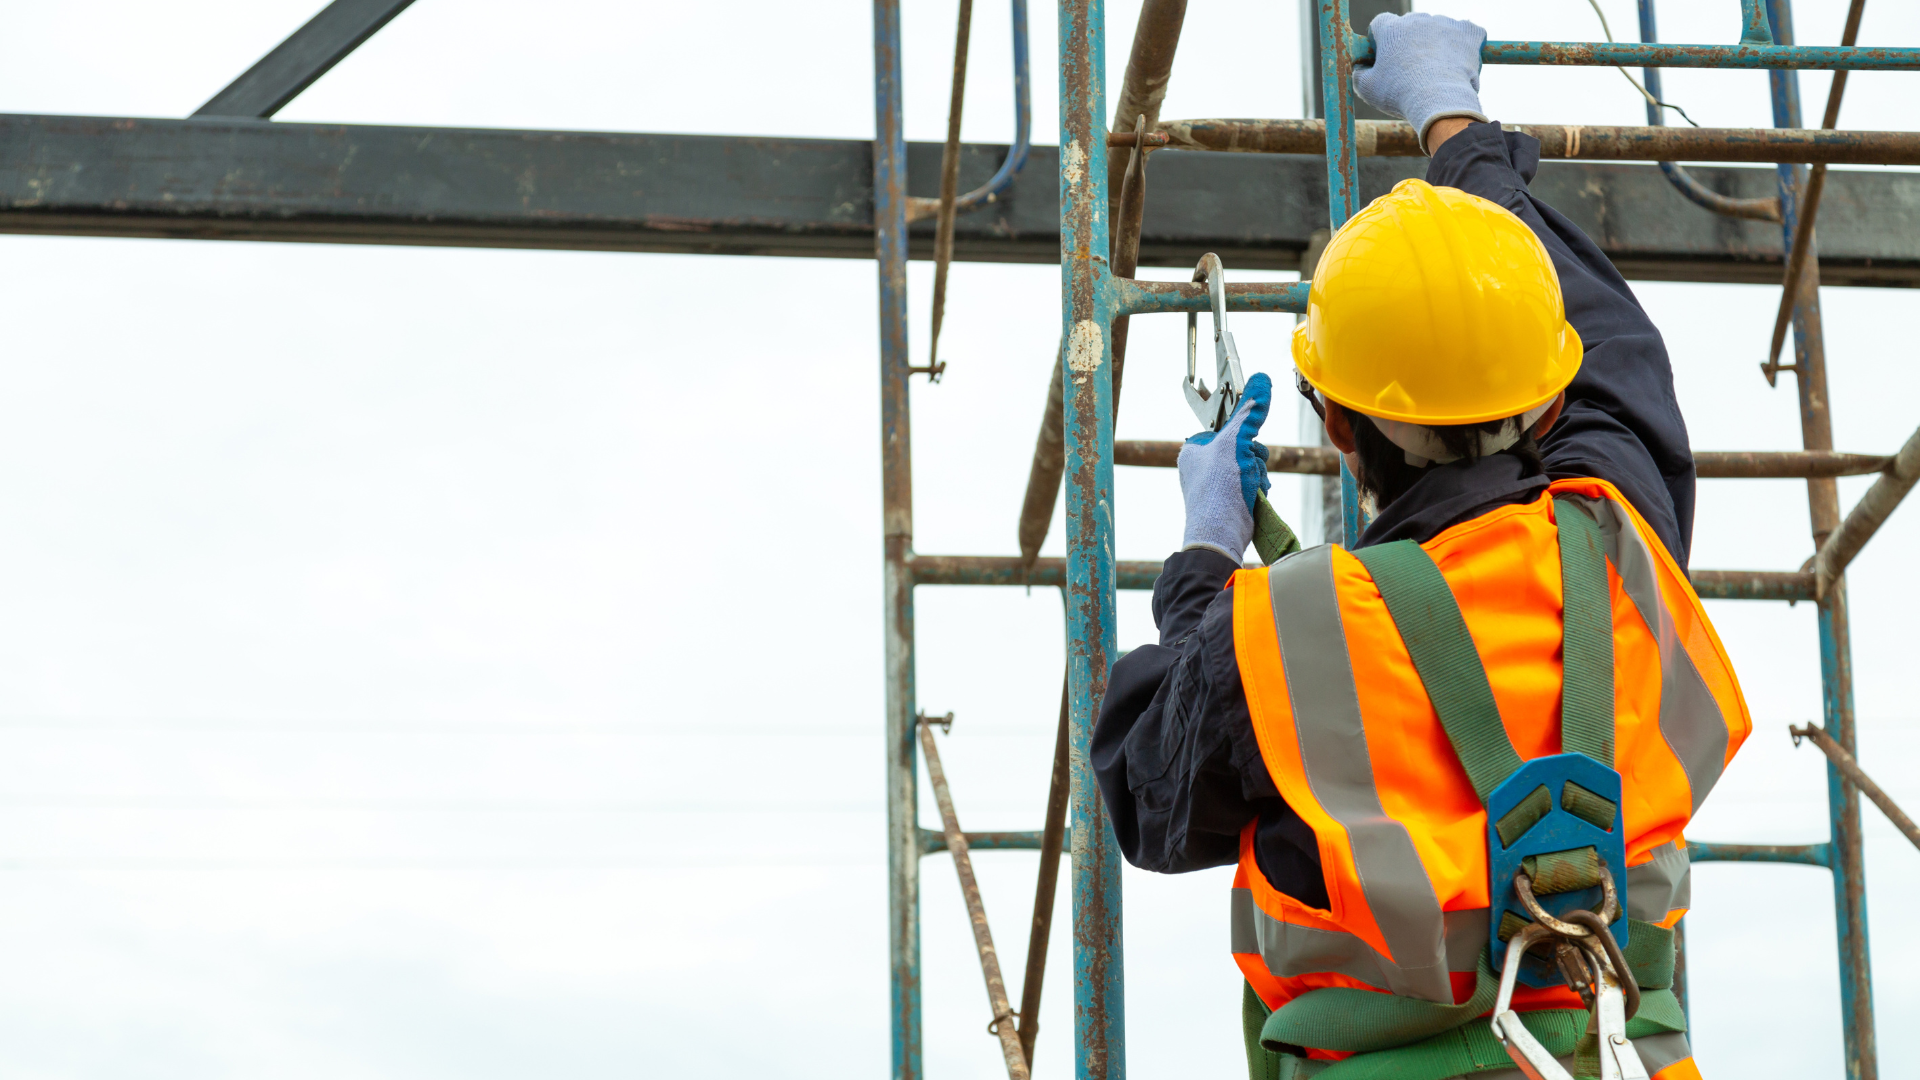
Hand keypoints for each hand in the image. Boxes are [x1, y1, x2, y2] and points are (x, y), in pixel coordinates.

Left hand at [1177, 372, 1271, 560]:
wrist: (1221, 534)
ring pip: (1252, 462)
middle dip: (1252, 456)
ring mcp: (1218, 481)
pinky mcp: (1231, 495)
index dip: (1241, 430)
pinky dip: (1257, 485)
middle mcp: (1203, 463)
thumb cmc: (1217, 489)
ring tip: (1247, 484)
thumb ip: (1248, 413)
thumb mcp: (1234, 443)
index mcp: (1194, 448)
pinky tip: (1252, 495)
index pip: (1226, 424)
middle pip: (1244, 443)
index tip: (1244, 438)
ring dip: (1257, 471)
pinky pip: (1253, 479)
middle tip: (1245, 467)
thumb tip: (1261, 381)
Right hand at [1352, 12, 1489, 153]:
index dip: (1380, 39)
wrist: (1440, 100)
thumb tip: (1360, 69)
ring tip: (1437, 70)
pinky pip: (1467, 33)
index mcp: (1392, 29)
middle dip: (1410, 41)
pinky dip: (1464, 45)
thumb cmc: (1400, 94)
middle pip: (1411, 25)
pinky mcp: (1469, 32)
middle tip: (1411, 67)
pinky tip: (1459, 62)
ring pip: (1438, 29)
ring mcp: (1445, 23)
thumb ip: (1360, 74)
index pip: (1381, 23)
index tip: (1383, 54)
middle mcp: (1419, 20)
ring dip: (1436, 43)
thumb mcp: (1368, 89)